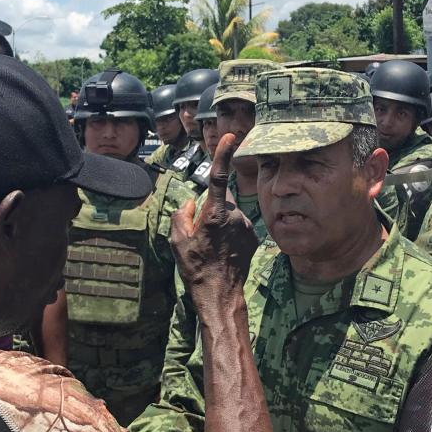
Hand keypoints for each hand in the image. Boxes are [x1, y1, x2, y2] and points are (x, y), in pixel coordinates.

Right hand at [171, 133, 258, 314]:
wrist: (221, 295)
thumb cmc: (196, 268)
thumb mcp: (177, 241)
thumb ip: (181, 215)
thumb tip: (190, 204)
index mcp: (215, 214)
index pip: (219, 177)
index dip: (223, 154)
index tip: (230, 136)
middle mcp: (235, 216)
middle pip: (220, 201)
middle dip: (211, 211)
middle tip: (201, 236)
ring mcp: (247, 226)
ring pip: (230, 215)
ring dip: (221, 224)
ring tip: (213, 248)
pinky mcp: (254, 236)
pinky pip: (239, 226)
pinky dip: (231, 233)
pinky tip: (224, 252)